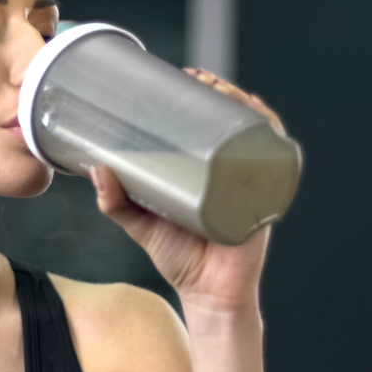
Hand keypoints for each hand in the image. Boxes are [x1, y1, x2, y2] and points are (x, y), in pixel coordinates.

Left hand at [90, 68, 285, 313]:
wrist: (209, 296)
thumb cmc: (180, 260)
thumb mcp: (141, 224)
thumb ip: (115, 202)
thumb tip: (95, 168)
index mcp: (205, 171)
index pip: (209, 124)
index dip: (203, 95)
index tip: (185, 75)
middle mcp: (230, 171)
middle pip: (235, 121)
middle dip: (224, 91)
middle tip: (200, 77)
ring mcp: (249, 184)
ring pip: (256, 133)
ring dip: (245, 105)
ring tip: (224, 92)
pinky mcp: (262, 200)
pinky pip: (275, 163)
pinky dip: (270, 137)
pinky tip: (259, 119)